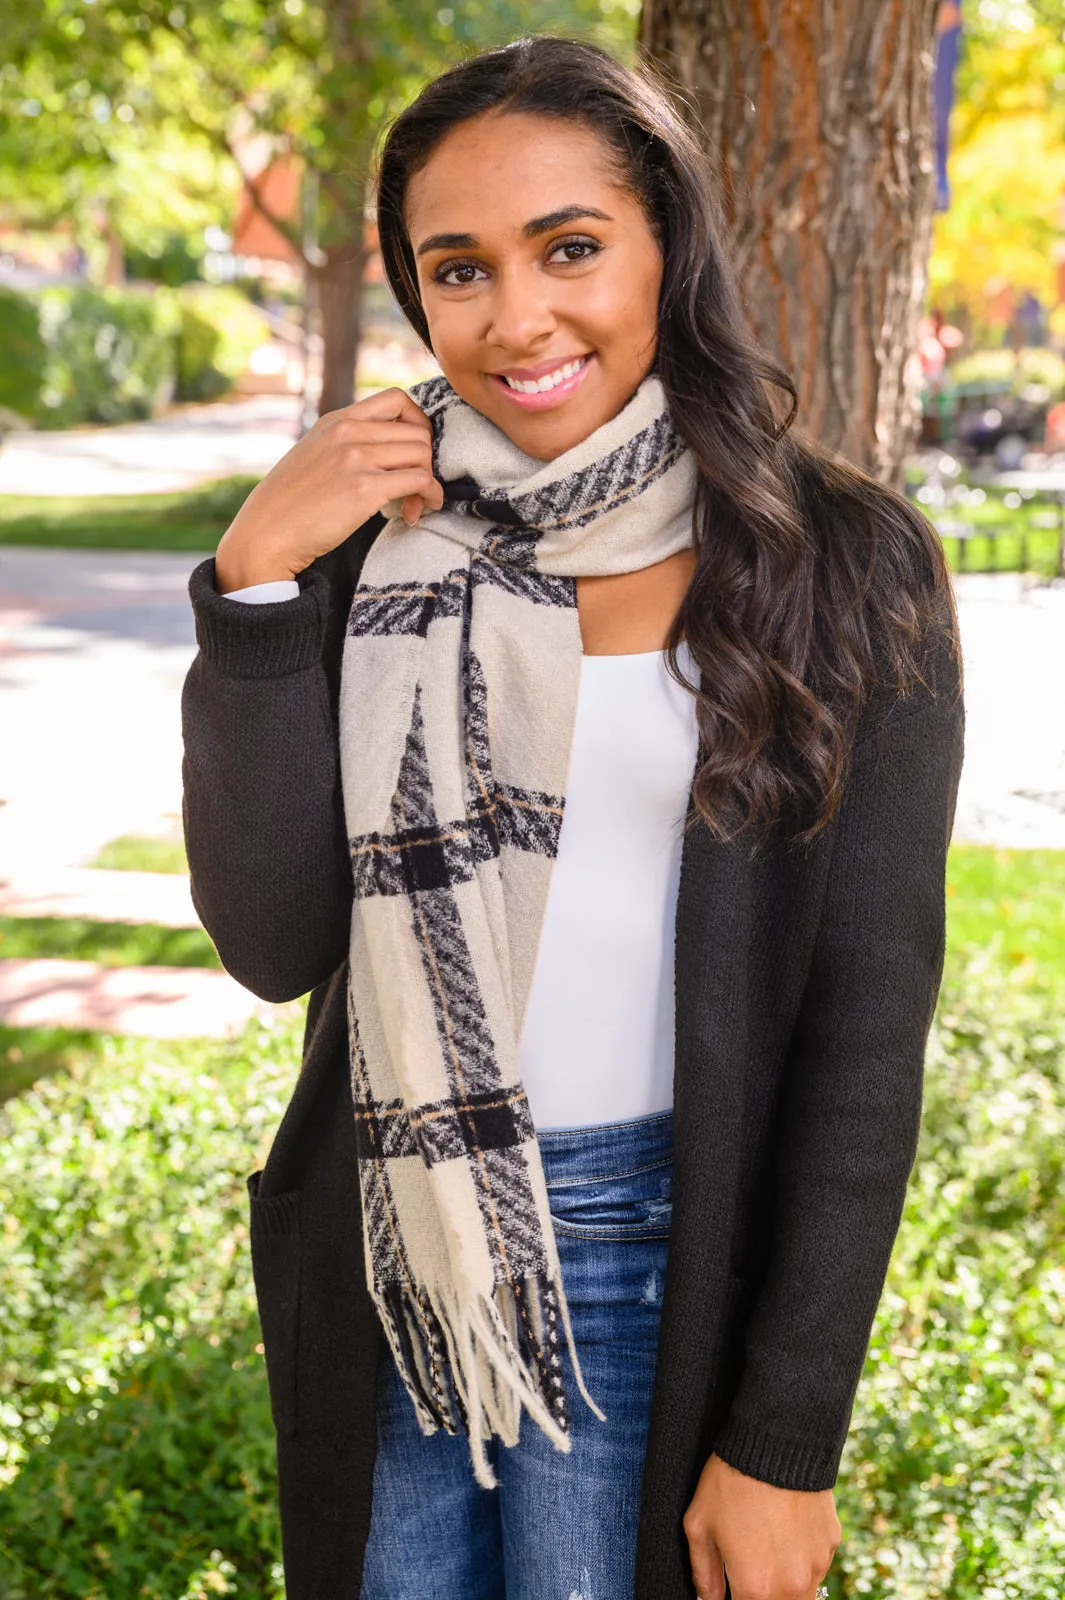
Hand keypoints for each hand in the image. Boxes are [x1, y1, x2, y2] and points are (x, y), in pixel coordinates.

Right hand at [214, 386, 444, 591]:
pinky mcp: (364, 488)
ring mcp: (355, 458)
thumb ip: (345, 444)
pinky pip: (419, 480)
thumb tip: (386, 452)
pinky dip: (429, 495)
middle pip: (417, 431)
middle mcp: (347, 432)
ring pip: (422, 453)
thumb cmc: (289, 504)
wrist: (266, 533)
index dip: (419, 423)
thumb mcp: (314, 455)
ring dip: (428, 481)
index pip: (397, 399)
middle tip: (416, 488)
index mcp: (337, 420)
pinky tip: (417, 510)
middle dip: (426, 460)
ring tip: (414, 503)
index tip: (416, 450)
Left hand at [683, 1453, 839, 1599]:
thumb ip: (703, 1574)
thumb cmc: (730, 1481)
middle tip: (748, 1568)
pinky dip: (801, 1557)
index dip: (733, 1599)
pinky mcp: (832, 1543)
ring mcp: (817, 1565)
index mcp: (756, 1587)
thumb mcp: (699, 1525)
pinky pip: (816, 1564)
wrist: (776, 1440)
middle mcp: (792, 1585)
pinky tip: (785, 1527)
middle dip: (761, 1595)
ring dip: (784, 1583)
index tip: (730, 1585)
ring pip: (801, 1593)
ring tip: (765, 1546)